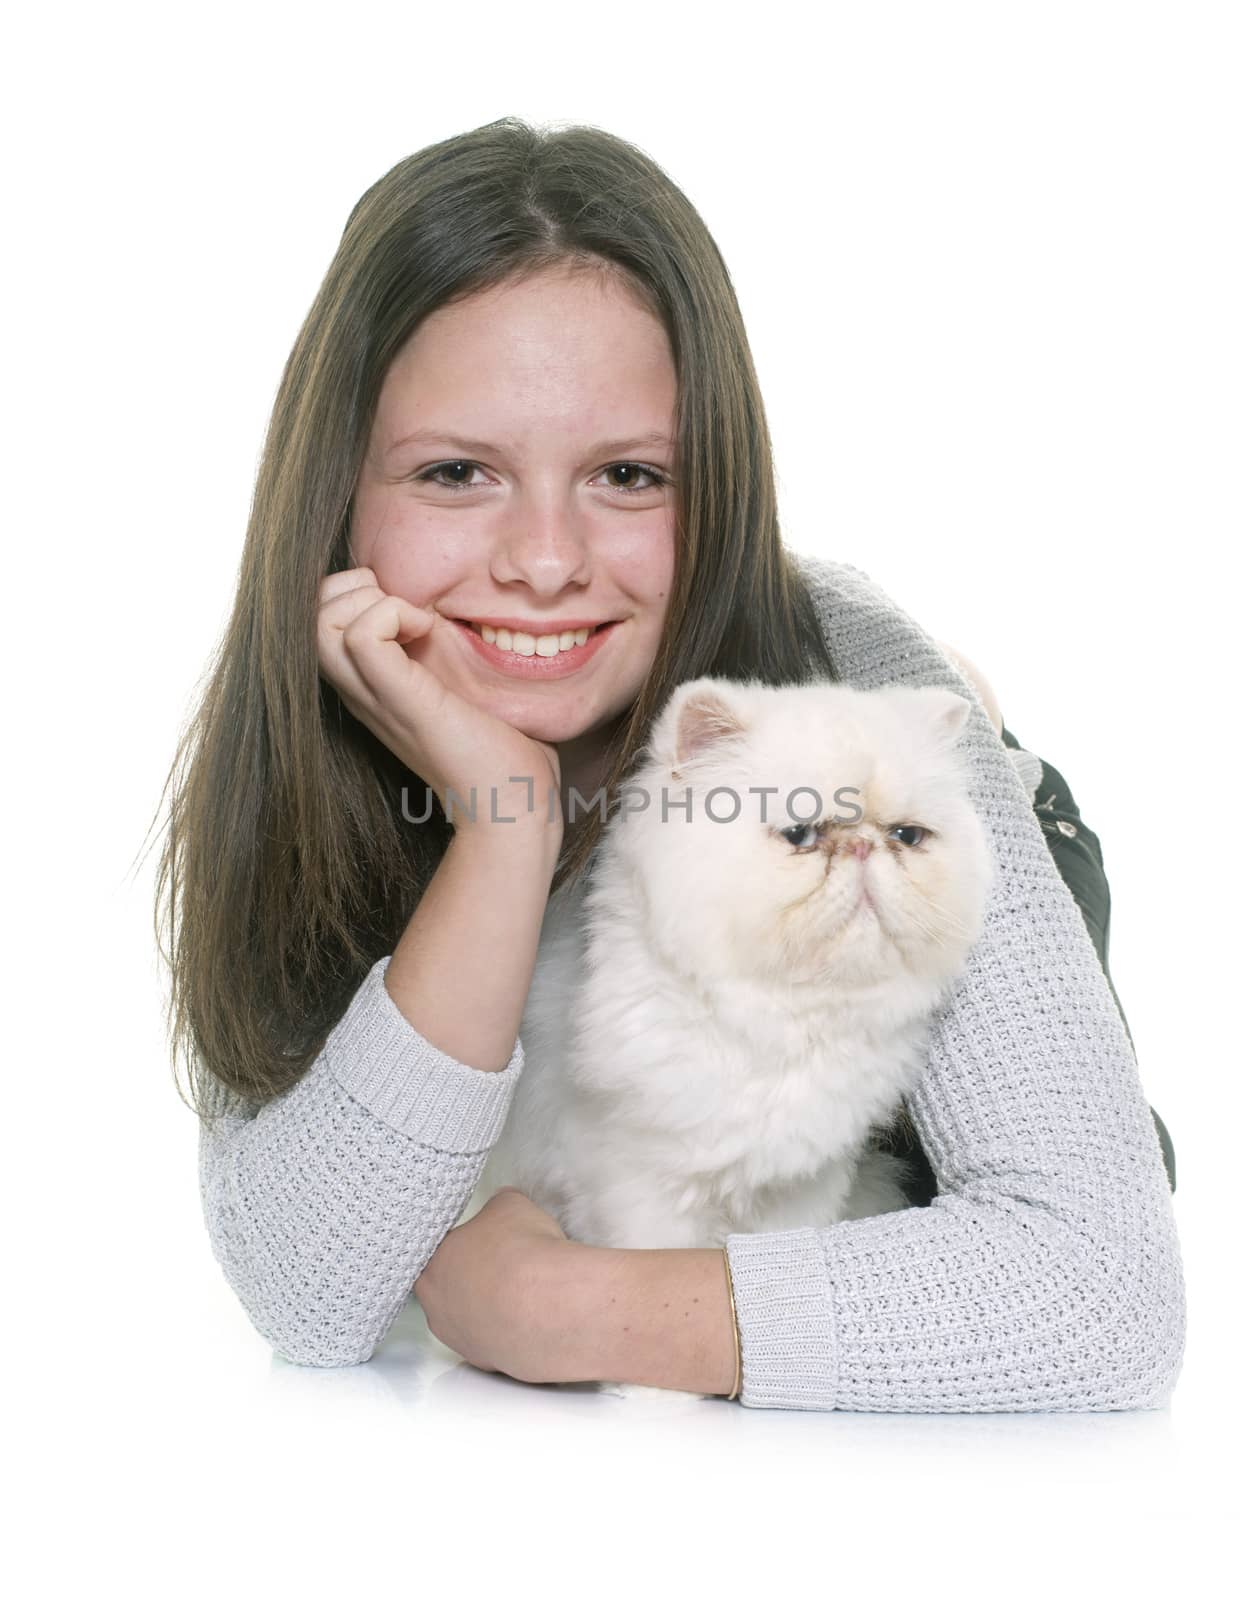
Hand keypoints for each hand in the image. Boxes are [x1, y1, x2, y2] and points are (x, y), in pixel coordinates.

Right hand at [316, 567, 563, 835]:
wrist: (515, 808)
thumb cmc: (505, 755)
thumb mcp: (468, 690)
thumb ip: (452, 655)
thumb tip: (469, 615)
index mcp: (373, 690)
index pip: (321, 622)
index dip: (356, 595)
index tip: (413, 609)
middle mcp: (363, 694)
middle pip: (308, 618)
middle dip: (352, 587)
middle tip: (408, 607)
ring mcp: (377, 699)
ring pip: (319, 623)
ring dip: (368, 599)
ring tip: (415, 618)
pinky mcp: (403, 702)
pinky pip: (361, 637)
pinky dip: (392, 614)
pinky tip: (430, 631)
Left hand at [413, 1187, 573, 1383]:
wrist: (548, 1305)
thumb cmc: (522, 1254)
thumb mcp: (511, 1204)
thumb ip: (497, 1208)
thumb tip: (502, 1211)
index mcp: (431, 1262)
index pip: (438, 1249)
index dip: (464, 1242)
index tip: (484, 1239)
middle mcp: (436, 1306)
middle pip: (449, 1286)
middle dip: (474, 1275)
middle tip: (502, 1262)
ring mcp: (459, 1339)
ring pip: (470, 1317)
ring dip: (490, 1305)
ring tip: (521, 1290)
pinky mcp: (487, 1362)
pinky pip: (494, 1340)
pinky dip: (509, 1329)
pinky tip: (530, 1314)